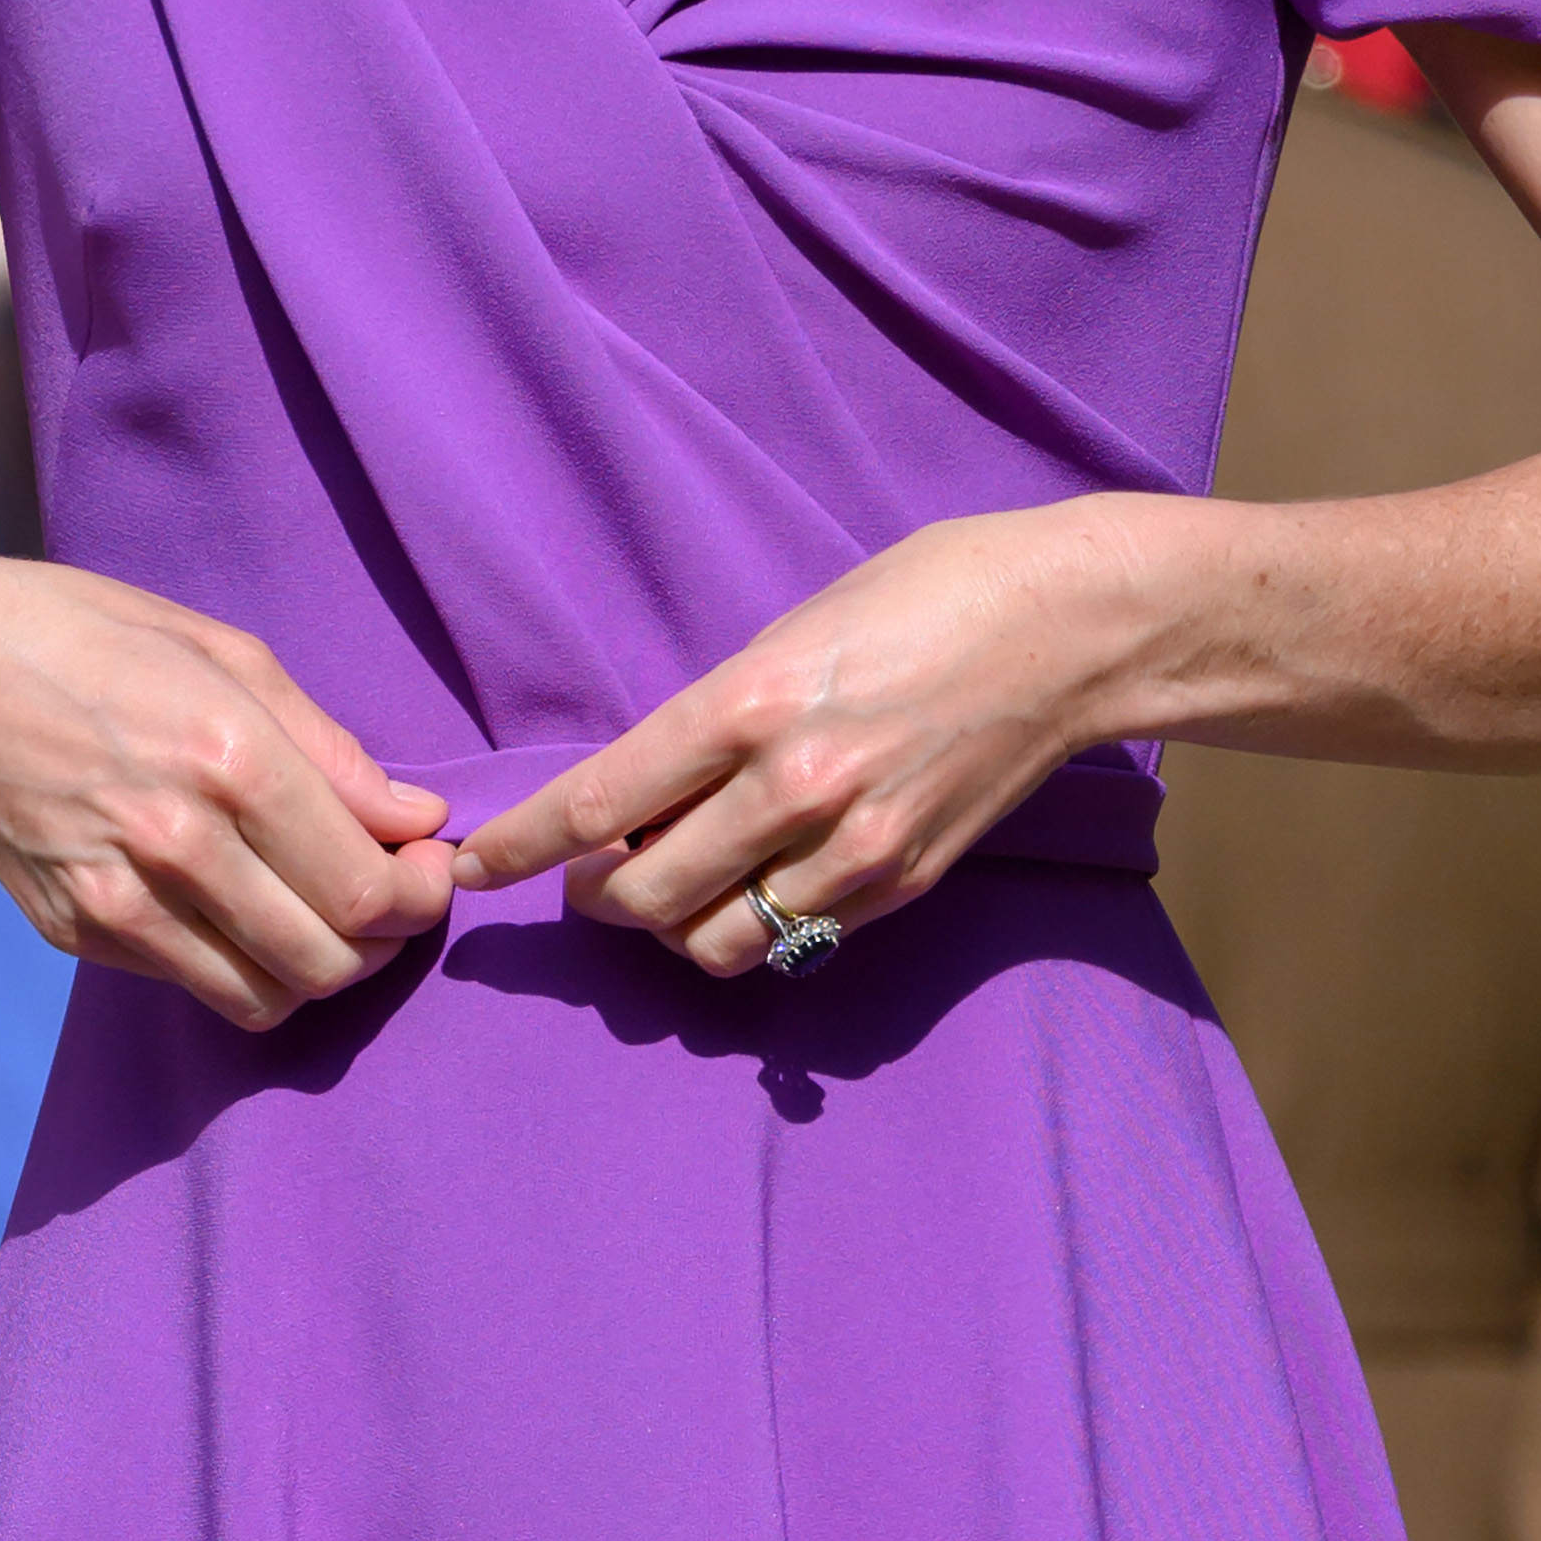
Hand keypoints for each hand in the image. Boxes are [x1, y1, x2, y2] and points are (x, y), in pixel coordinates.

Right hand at [0, 540, 455, 1029]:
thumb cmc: (85, 636)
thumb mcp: (223, 650)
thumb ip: (329, 747)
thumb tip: (413, 818)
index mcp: (228, 754)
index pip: (364, 885)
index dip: (420, 892)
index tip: (430, 866)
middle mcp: (177, 841)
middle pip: (328, 957)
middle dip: (385, 939)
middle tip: (393, 900)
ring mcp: (119, 899)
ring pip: (267, 996)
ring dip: (319, 970)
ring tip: (326, 916)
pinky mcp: (76, 932)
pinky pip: (194, 986)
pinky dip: (241, 967)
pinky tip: (245, 911)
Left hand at [454, 501, 1160, 975]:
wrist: (1064, 628)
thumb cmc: (924, 595)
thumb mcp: (792, 629)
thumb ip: (716, 716)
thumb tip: (644, 788)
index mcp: (748, 703)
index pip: (597, 805)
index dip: (520, 847)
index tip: (475, 867)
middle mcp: (792, 788)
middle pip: (643, 895)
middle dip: (593, 897)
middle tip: (586, 877)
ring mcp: (853, 848)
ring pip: (715, 945)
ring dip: (673, 929)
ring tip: (674, 886)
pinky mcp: (902, 884)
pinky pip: (794, 942)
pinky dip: (755, 928)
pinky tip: (754, 886)